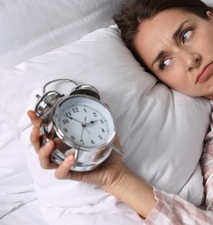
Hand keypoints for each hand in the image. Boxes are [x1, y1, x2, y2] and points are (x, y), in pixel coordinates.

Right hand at [27, 110, 155, 216]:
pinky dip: (63, 166)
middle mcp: (61, 152)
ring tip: (52, 142)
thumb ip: (103, 118)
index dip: (36, 123)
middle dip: (34, 136)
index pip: (45, 131)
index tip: (32, 114)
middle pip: (38, 146)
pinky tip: (70, 157)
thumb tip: (104, 104)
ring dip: (44, 151)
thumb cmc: (107, 152)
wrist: (116, 169)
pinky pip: (60, 173)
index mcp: (64, 140)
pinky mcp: (71, 173)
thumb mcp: (105, 132)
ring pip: (44, 161)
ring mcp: (65, 163)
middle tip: (38, 129)